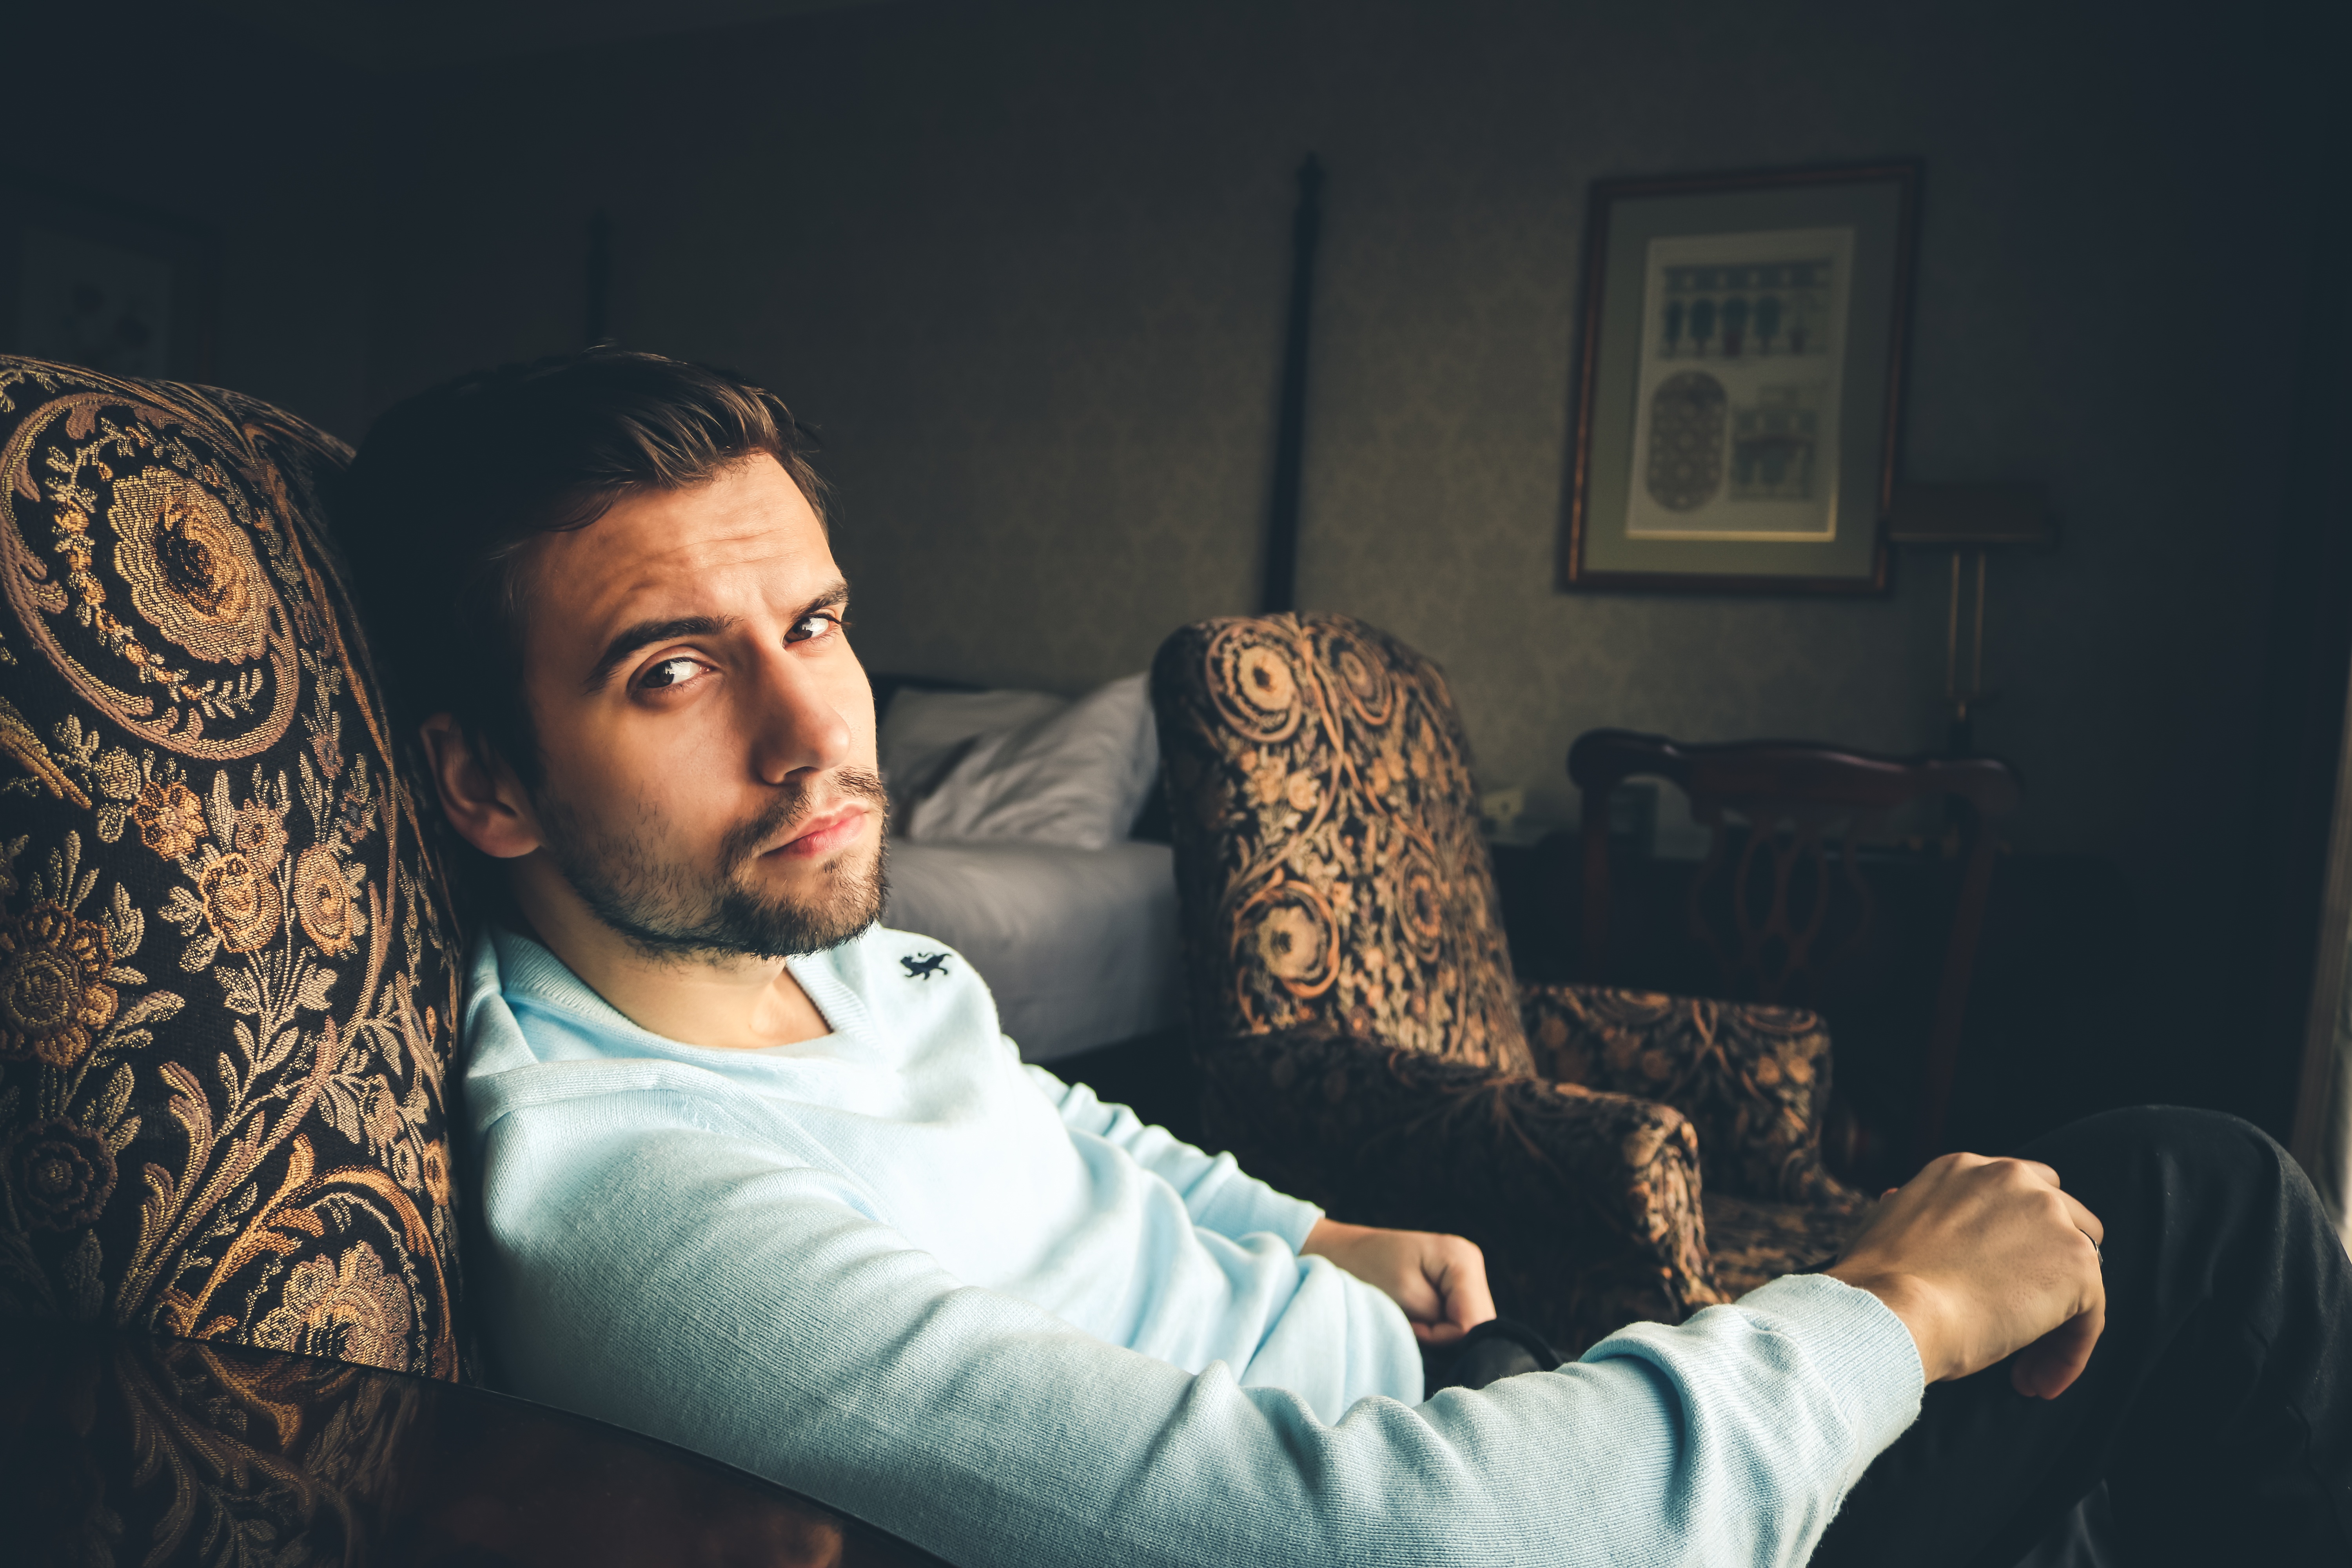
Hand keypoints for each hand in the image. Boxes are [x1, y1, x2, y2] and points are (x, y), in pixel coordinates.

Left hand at [1301, 1219, 1495, 1345]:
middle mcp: (1471, 1263)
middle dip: (1446, 1337)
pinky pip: (1457, 1318)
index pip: (1473, 1322)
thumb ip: (1442, 1323)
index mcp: (1463, 1260)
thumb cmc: (1365, 1270)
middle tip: (1410, 1325)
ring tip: (1410, 1318)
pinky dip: (1437, 1326)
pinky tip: (1415, 1316)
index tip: (1410, 1326)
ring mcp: (1464, 1273)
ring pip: (1469, 1324)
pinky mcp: (1452, 1284)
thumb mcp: (1405, 1297)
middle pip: (1477, 1323)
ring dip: (1441, 1333)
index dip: (1443, 1337)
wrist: (1339, 1253)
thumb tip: (1470, 1344)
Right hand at [1826, 1152, 2105, 1397]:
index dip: (2013, 1241)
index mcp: (1963, 1168)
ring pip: (2080, 1267)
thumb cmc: (1873, 1281)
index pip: (2014, 1193)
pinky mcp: (2076, 1262)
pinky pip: (2090, 1314)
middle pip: (2063, 1217)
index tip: (1994, 1283)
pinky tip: (2037, 1380)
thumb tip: (1897, 1199)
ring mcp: (2048, 1215)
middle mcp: (2010, 1177)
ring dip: (2059, 1313)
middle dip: (2047, 1267)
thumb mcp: (1882, 1224)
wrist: (1889, 1309)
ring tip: (2027, 1362)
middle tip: (2019, 1316)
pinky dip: (2069, 1351)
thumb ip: (1906, 1210)